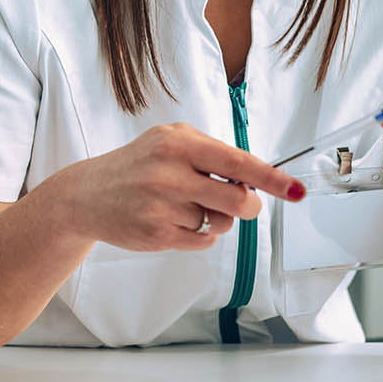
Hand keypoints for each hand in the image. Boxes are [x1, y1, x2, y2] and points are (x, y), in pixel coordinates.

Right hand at [51, 123, 306, 252]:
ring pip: (220, 222)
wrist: (85, 195)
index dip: (272, 178)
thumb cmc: (139, 165)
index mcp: (179, 142)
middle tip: (242, 203)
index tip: (296, 190)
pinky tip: (176, 221)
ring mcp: (162, 206)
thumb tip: (255, 178)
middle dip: (249, 205)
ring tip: (189, 206)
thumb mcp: (171, 141)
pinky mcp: (157, 234)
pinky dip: (200, 233)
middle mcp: (170, 172)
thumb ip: (212, 154)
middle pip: (238, 200)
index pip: (238, 162)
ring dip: (216, 218)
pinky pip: (203, 240)